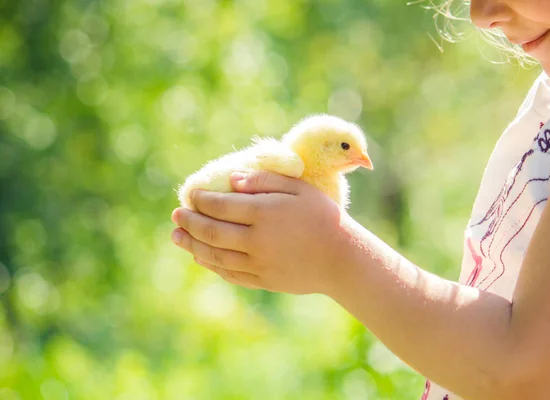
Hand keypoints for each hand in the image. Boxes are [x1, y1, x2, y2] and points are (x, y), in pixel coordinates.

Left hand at [171, 171, 355, 294]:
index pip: (222, 205)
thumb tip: (232, 181)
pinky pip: (230, 273)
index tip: (190, 195)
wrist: (343, 258)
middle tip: (176, 215)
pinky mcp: (263, 280)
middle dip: (190, 222)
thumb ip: (266, 180)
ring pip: (216, 255)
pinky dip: (212, 265)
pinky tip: (201, 257)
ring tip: (177, 236)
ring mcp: (259, 263)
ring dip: (192, 245)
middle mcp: (257, 240)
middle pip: (212, 232)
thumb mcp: (299, 189)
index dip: (201, 200)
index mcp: (265, 213)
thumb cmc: (323, 217)